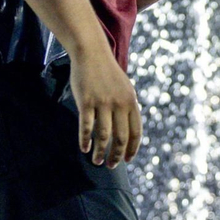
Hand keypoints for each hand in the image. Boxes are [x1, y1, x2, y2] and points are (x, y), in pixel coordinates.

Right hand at [69, 41, 141, 167]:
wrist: (91, 53)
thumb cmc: (107, 73)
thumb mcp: (125, 88)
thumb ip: (128, 107)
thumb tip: (129, 129)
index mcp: (131, 102)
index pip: (136, 132)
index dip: (132, 148)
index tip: (127, 160)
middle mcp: (119, 104)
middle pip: (121, 137)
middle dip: (116, 155)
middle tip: (111, 166)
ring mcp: (102, 103)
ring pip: (104, 135)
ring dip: (101, 152)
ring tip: (97, 161)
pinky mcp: (86, 102)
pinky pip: (86, 126)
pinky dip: (85, 140)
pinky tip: (84, 148)